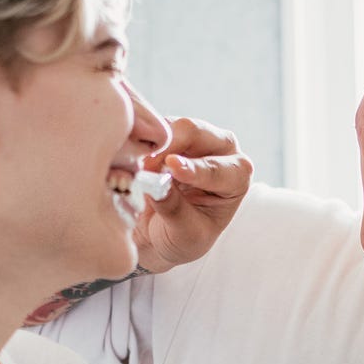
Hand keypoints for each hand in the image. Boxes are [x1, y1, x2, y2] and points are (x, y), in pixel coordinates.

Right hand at [133, 115, 251, 273]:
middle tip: (144, 166)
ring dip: (148, 144)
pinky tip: (127, 158)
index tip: (173, 167)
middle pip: (193, 131)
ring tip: (135, 168)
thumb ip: (174, 209)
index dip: (194, 168)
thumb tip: (158, 182)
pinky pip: (146, 126)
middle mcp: (218, 148)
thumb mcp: (184, 234)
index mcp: (236, 175)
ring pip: (166, 125)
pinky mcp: (164, 132)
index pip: (217, 167)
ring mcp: (190, 136)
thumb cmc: (182, 238)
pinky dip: (136, 141)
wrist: (158, 235)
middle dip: (167, 146)